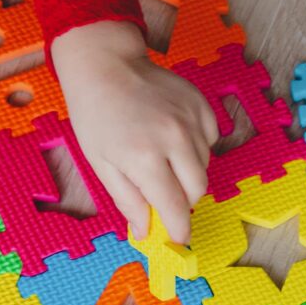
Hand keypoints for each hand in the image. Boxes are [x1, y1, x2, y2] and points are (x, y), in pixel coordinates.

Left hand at [51, 20, 218, 243]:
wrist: (106, 65)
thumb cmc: (96, 115)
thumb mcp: (102, 164)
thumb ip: (127, 200)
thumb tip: (145, 231)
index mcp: (145, 158)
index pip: (175, 207)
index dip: (178, 229)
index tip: (178, 239)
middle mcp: (174, 139)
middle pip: (197, 189)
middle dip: (184, 201)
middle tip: (164, 196)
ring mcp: (191, 119)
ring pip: (204, 165)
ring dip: (187, 172)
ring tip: (162, 156)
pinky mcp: (201, 104)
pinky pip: (209, 139)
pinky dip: (196, 146)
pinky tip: (172, 135)